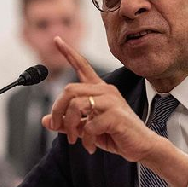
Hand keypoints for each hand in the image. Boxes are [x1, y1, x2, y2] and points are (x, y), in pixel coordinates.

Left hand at [41, 37, 164, 162]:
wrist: (141, 147)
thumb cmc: (115, 135)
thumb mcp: (87, 129)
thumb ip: (68, 123)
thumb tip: (46, 120)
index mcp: (100, 90)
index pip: (82, 66)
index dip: (68, 53)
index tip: (56, 39)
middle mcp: (106, 91)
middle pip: (69, 90)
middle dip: (58, 110)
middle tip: (57, 127)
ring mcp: (112, 102)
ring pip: (76, 106)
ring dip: (70, 126)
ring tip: (75, 140)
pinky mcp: (116, 116)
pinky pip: (89, 125)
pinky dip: (85, 139)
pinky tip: (91, 146)